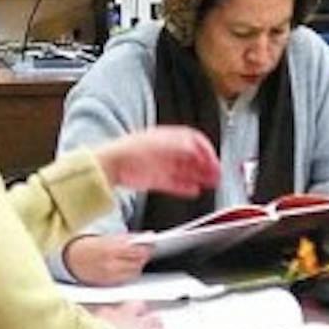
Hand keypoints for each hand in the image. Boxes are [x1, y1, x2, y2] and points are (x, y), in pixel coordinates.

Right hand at [64, 234, 149, 285]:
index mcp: (111, 249)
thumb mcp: (109, 237)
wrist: (73, 260)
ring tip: (133, 258)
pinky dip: (130, 273)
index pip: (138, 250)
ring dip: (137, 265)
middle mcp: (111, 264)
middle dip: (143, 256)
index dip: (147, 247)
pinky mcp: (110, 284)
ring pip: (135, 272)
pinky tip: (126, 267)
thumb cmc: (91, 246)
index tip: (151, 243)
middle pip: (138, 262)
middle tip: (144, 250)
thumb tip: (149, 236)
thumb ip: (130, 237)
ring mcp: (110, 276)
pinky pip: (127, 280)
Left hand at [93, 127, 219, 197]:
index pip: (194, 140)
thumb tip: (198, 149)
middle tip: (217, 175)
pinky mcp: (153, 178)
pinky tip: (193, 191)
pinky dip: (185, 187)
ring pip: (185, 170)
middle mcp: (165, 149)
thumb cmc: (132, 151)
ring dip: (199, 176)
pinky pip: (174, 183)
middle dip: (207, 165)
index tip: (216, 162)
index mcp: (168, 137)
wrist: (110, 165)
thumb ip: (183, 147)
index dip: (207, 151)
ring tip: (210, 184)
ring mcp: (160, 164)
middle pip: (192, 156)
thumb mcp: (163, 145)